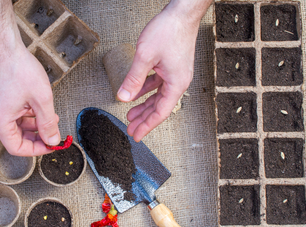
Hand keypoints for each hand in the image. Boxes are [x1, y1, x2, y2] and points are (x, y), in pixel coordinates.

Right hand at [0, 45, 60, 155]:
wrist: (6, 47)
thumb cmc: (19, 68)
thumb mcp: (42, 99)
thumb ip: (48, 123)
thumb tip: (52, 140)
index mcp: (0, 121)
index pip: (17, 148)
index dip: (36, 150)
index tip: (50, 146)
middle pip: (17, 137)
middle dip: (37, 136)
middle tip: (53, 132)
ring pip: (17, 126)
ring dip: (35, 124)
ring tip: (50, 117)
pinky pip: (14, 115)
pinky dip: (28, 115)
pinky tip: (40, 107)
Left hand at [117, 1, 207, 141]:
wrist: (181, 13)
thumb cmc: (169, 30)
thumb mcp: (145, 57)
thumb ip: (133, 79)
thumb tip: (123, 98)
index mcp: (176, 84)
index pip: (159, 113)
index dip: (147, 126)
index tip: (136, 135)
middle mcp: (178, 82)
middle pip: (159, 107)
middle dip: (144, 119)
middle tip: (131, 129)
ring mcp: (175, 74)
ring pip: (157, 97)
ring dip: (144, 106)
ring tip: (131, 115)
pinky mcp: (172, 67)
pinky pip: (157, 84)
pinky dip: (146, 90)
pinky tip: (136, 94)